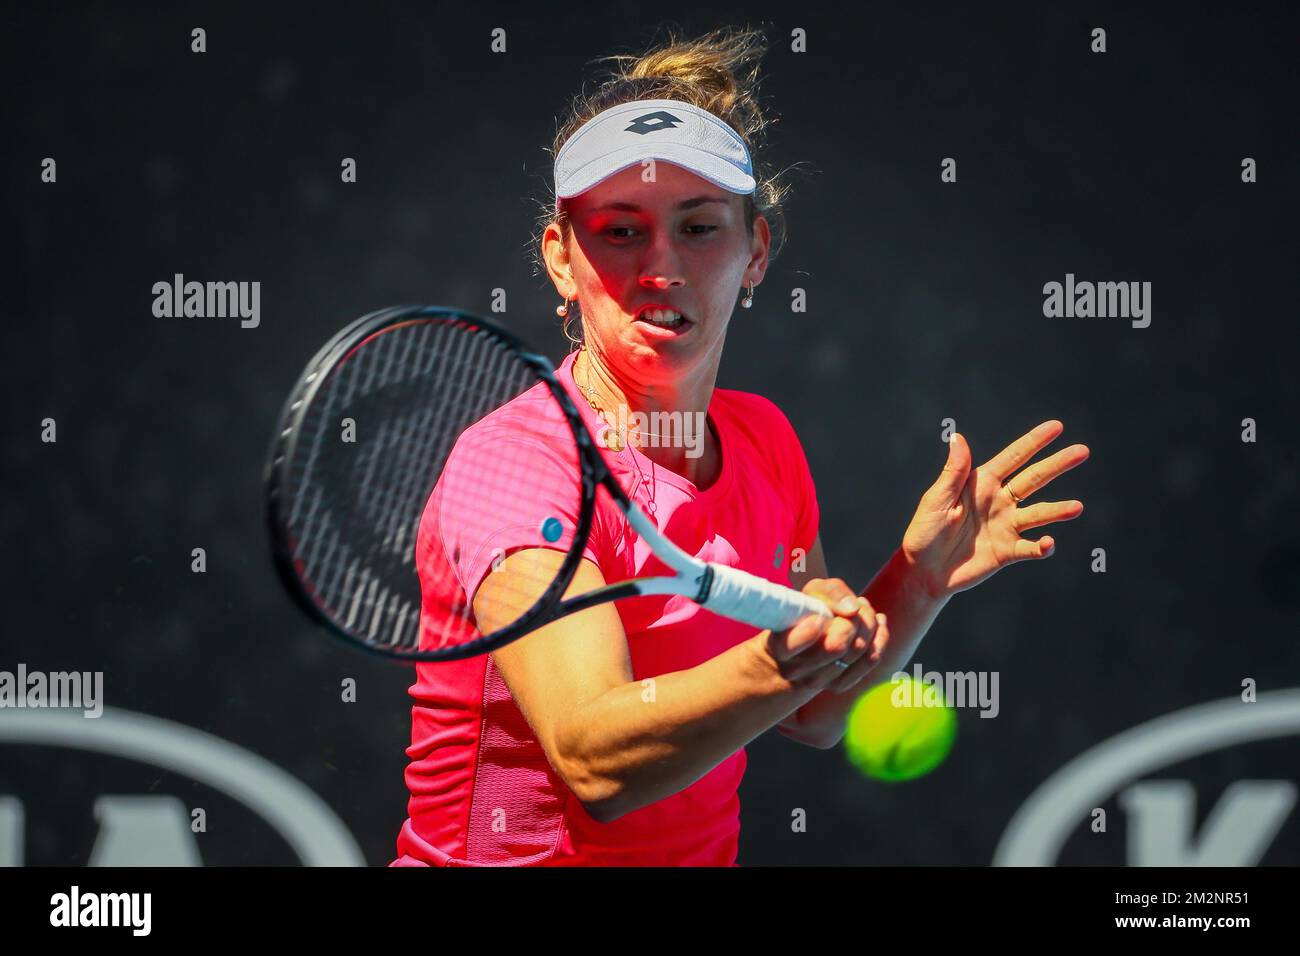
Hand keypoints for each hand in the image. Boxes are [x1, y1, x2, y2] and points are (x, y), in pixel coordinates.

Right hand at [756, 578, 887, 694]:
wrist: (804, 644)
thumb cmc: (807, 612)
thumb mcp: (812, 593)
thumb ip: (830, 592)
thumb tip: (852, 609)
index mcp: (781, 646)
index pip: (794, 644)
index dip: (811, 630)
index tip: (820, 617)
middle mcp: (796, 670)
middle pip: (837, 645)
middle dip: (854, 618)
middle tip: (856, 605)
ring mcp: (818, 682)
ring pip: (858, 650)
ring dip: (869, 623)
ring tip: (863, 611)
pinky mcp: (840, 685)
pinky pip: (872, 659)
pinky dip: (880, 637)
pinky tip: (876, 624)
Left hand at [901, 420, 1088, 598]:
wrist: (923, 570)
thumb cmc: (925, 531)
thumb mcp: (936, 499)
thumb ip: (953, 472)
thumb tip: (958, 437)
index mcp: (982, 483)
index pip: (1013, 458)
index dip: (1034, 442)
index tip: (1057, 427)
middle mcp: (999, 501)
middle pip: (1034, 479)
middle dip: (1057, 465)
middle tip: (1082, 451)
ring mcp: (1006, 526)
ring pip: (1038, 513)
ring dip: (1057, 510)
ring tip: (1077, 507)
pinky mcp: (1007, 551)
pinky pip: (1029, 548)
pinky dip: (1041, 547)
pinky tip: (1049, 544)